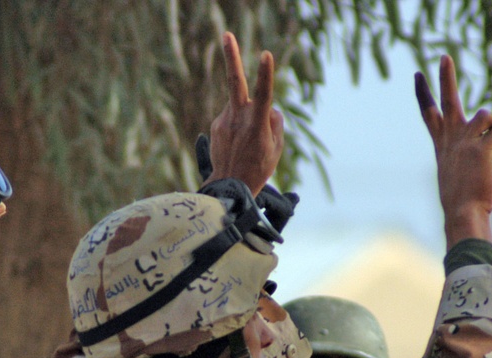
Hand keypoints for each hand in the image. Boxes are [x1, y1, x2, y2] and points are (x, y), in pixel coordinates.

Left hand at [203, 32, 282, 194]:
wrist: (228, 189)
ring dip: (247, 117)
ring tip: (248, 144)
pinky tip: (238, 145)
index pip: (263, 94)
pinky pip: (232, 118)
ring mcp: (223, 121)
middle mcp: (238, 119)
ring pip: (240, 106)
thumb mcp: (276, 148)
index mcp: (256, 124)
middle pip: (234, 82)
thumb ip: (276, 123)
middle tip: (226, 34)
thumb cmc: (258, 169)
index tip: (266, 55)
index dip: (265, 74)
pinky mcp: (215, 126)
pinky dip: (238, 126)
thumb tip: (270, 108)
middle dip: (231, 57)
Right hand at [416, 55, 491, 247]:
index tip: (418, 75)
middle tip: (445, 57)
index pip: (428, 114)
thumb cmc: (463, 200)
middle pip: (446, 101)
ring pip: (486, 115)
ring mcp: (465, 142)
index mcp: (441, 145)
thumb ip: (476, 150)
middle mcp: (450, 140)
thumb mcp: (462, 171)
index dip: (423, 94)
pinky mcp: (482, 147)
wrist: (463, 212)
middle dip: (445, 78)